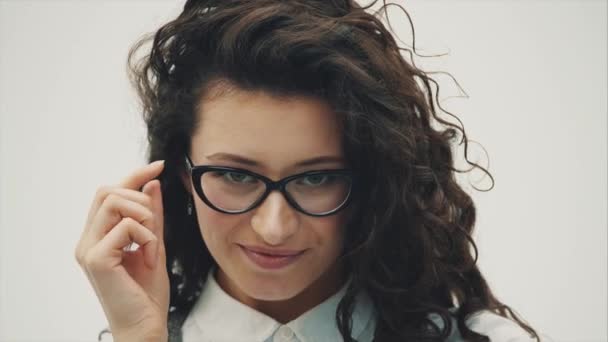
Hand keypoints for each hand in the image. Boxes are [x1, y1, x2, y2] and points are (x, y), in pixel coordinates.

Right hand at [75, 160, 168, 340]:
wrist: (145, 324)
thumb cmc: (147, 291)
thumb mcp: (154, 244)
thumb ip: (152, 216)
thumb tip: (152, 183)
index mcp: (97, 236)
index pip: (109, 192)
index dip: (134, 175)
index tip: (159, 166)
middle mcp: (87, 240)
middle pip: (107, 190)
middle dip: (140, 199)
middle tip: (154, 226)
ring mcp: (88, 249)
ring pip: (114, 202)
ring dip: (144, 217)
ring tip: (152, 243)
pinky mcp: (97, 259)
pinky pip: (126, 226)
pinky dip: (147, 237)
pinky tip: (148, 257)